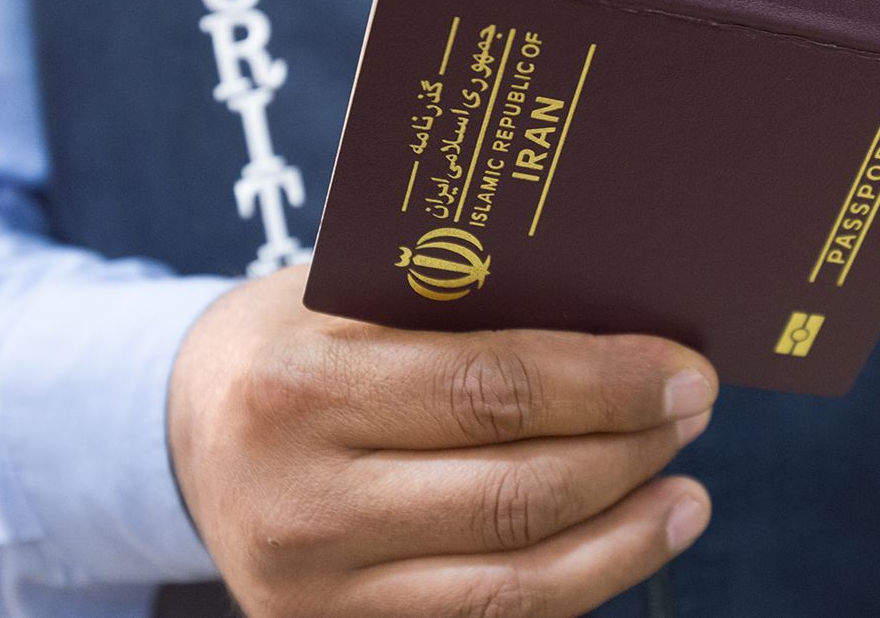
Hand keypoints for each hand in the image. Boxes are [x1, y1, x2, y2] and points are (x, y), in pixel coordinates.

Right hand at [167, 265, 715, 617]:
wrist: (186, 430)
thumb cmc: (290, 339)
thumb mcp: (344, 291)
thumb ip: (452, 299)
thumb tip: (609, 310)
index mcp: (296, 388)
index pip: (491, 389)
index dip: (606, 383)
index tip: (684, 368)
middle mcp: (298, 503)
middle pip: (513, 491)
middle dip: (628, 450)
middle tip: (693, 411)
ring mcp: (313, 591)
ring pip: (511, 579)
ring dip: (623, 534)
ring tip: (687, 491)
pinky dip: (575, 583)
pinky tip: (629, 539)